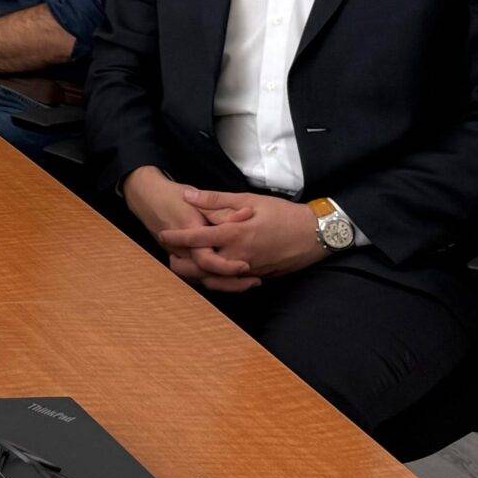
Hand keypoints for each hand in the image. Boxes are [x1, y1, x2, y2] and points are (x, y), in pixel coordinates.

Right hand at [120, 166, 252, 290]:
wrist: (147, 198)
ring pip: (200, 280)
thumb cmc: (173, 196)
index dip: (227, 267)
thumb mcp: (198, 198)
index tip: (246, 266)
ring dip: (224, 284)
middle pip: (205, 277)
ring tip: (247, 283)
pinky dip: (212, 280)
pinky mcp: (178, 259)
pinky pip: (195, 276)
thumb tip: (247, 214)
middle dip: (230, 283)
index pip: (207, 260)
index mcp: (188, 233)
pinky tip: (230, 279)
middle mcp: (181, 249)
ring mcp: (178, 256)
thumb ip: (222, 209)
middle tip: (255, 281)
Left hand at [155, 188, 329, 288]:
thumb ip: (217, 200)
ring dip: (196, 272)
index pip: (198, 237)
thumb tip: (189, 195)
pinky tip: (208, 269)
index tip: (163, 234)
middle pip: (201, 265)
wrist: (314, 235)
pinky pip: (230, 282)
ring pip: (214, 278)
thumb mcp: (249, 199)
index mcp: (236, 234)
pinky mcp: (256, 276)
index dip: (177, 237)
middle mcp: (239, 255)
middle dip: (182, 261)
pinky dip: (216, 278)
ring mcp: (248, 269)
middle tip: (169, 253)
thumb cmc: (283, 214)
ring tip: (184, 262)